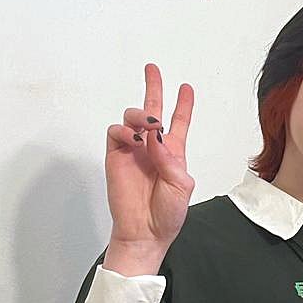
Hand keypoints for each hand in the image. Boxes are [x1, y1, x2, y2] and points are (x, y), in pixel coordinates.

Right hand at [103, 63, 194, 274]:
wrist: (145, 232)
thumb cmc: (167, 213)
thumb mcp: (181, 185)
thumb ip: (170, 158)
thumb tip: (154, 136)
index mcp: (172, 152)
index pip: (179, 122)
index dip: (183, 104)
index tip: (186, 87)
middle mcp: (152, 147)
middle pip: (152, 110)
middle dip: (153, 87)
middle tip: (152, 69)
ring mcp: (132, 150)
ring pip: (132, 117)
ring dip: (141, 114)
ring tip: (148, 124)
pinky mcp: (116, 156)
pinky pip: (116, 132)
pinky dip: (124, 130)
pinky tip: (134, 139)